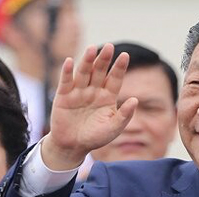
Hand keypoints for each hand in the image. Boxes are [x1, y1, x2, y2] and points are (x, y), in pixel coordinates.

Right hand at [43, 43, 137, 169]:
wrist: (72, 147)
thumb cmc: (95, 137)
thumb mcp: (113, 129)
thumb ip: (124, 116)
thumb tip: (135, 100)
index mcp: (107, 96)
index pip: (115, 78)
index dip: (119, 67)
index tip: (125, 56)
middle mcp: (93, 90)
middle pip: (99, 71)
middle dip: (104, 59)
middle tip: (110, 47)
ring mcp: (78, 92)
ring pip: (83, 73)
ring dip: (87, 61)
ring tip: (91, 49)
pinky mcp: (63, 96)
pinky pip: (66, 82)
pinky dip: (67, 72)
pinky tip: (69, 62)